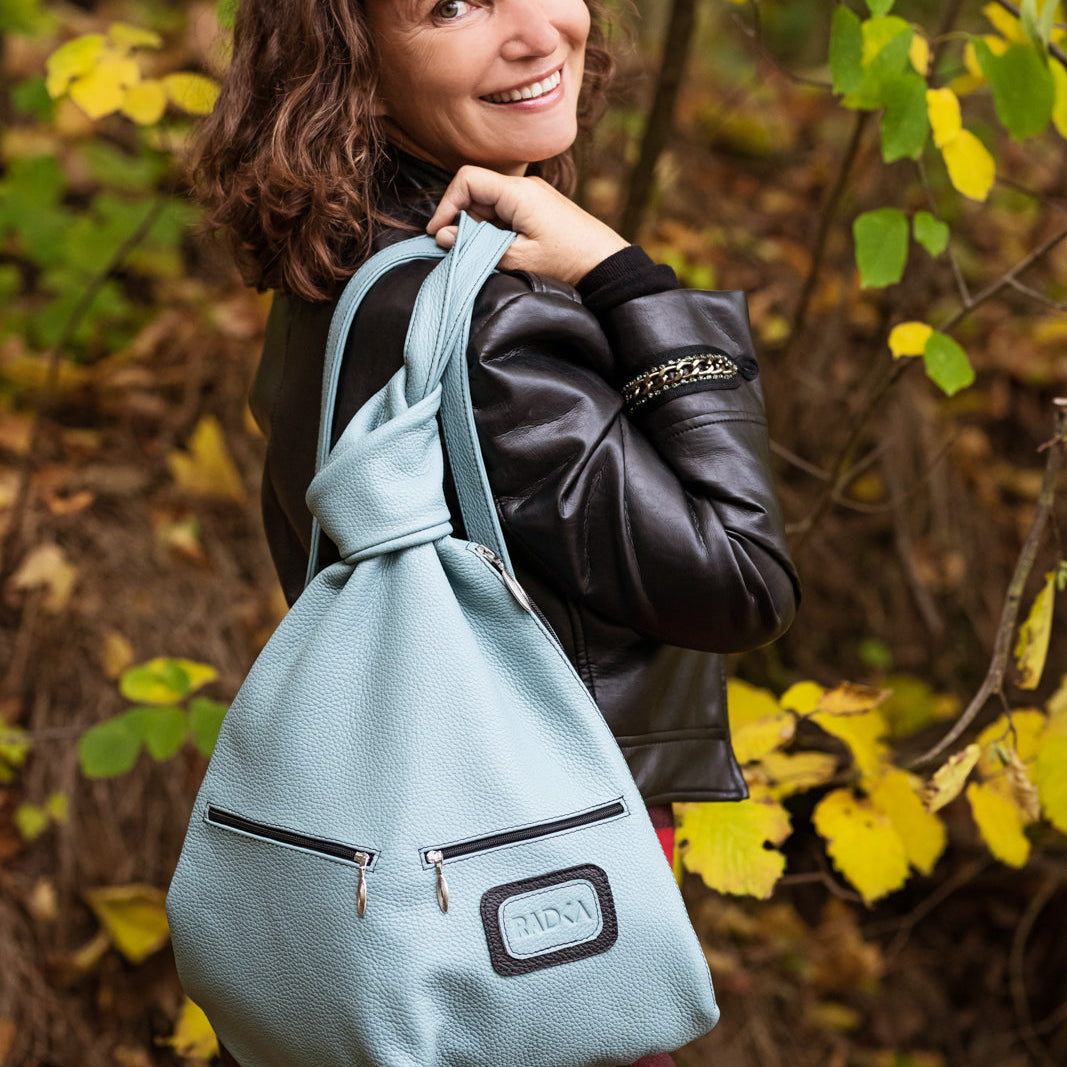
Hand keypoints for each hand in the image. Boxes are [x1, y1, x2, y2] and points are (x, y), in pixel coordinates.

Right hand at [426, 166, 628, 285]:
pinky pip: (505, 212)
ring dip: (478, 229)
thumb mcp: (519, 259)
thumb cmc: (567, 261)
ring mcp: (532, 196)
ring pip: (489, 204)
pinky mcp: (538, 207)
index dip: (446, 205)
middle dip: (461, 221)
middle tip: (459, 252)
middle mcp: (524, 186)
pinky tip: (501, 252)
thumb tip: (444, 237)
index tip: (438, 234)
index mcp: (517, 192)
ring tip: (485, 256)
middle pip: (476, 192)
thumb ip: (478, 246)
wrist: (606, 264)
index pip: (467, 180)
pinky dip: (495, 230)